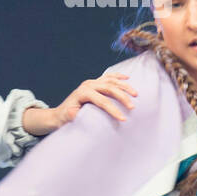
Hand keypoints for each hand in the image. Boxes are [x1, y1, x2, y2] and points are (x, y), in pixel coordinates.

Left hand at [22, 72, 136, 134]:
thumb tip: (73, 112)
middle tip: (132, 107)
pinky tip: (127, 78)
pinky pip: (109, 77)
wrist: (60, 113)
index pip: (101, 100)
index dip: (113, 109)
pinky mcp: (95, 83)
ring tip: (135, 94)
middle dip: (122, 97)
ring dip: (124, 86)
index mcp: (82, 92)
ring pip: (111, 81)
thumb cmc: (64, 118)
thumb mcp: (65, 118)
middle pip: (109, 88)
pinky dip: (118, 76)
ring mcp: (92, 82)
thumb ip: (70, 115)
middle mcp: (88, 85)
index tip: (122, 118)